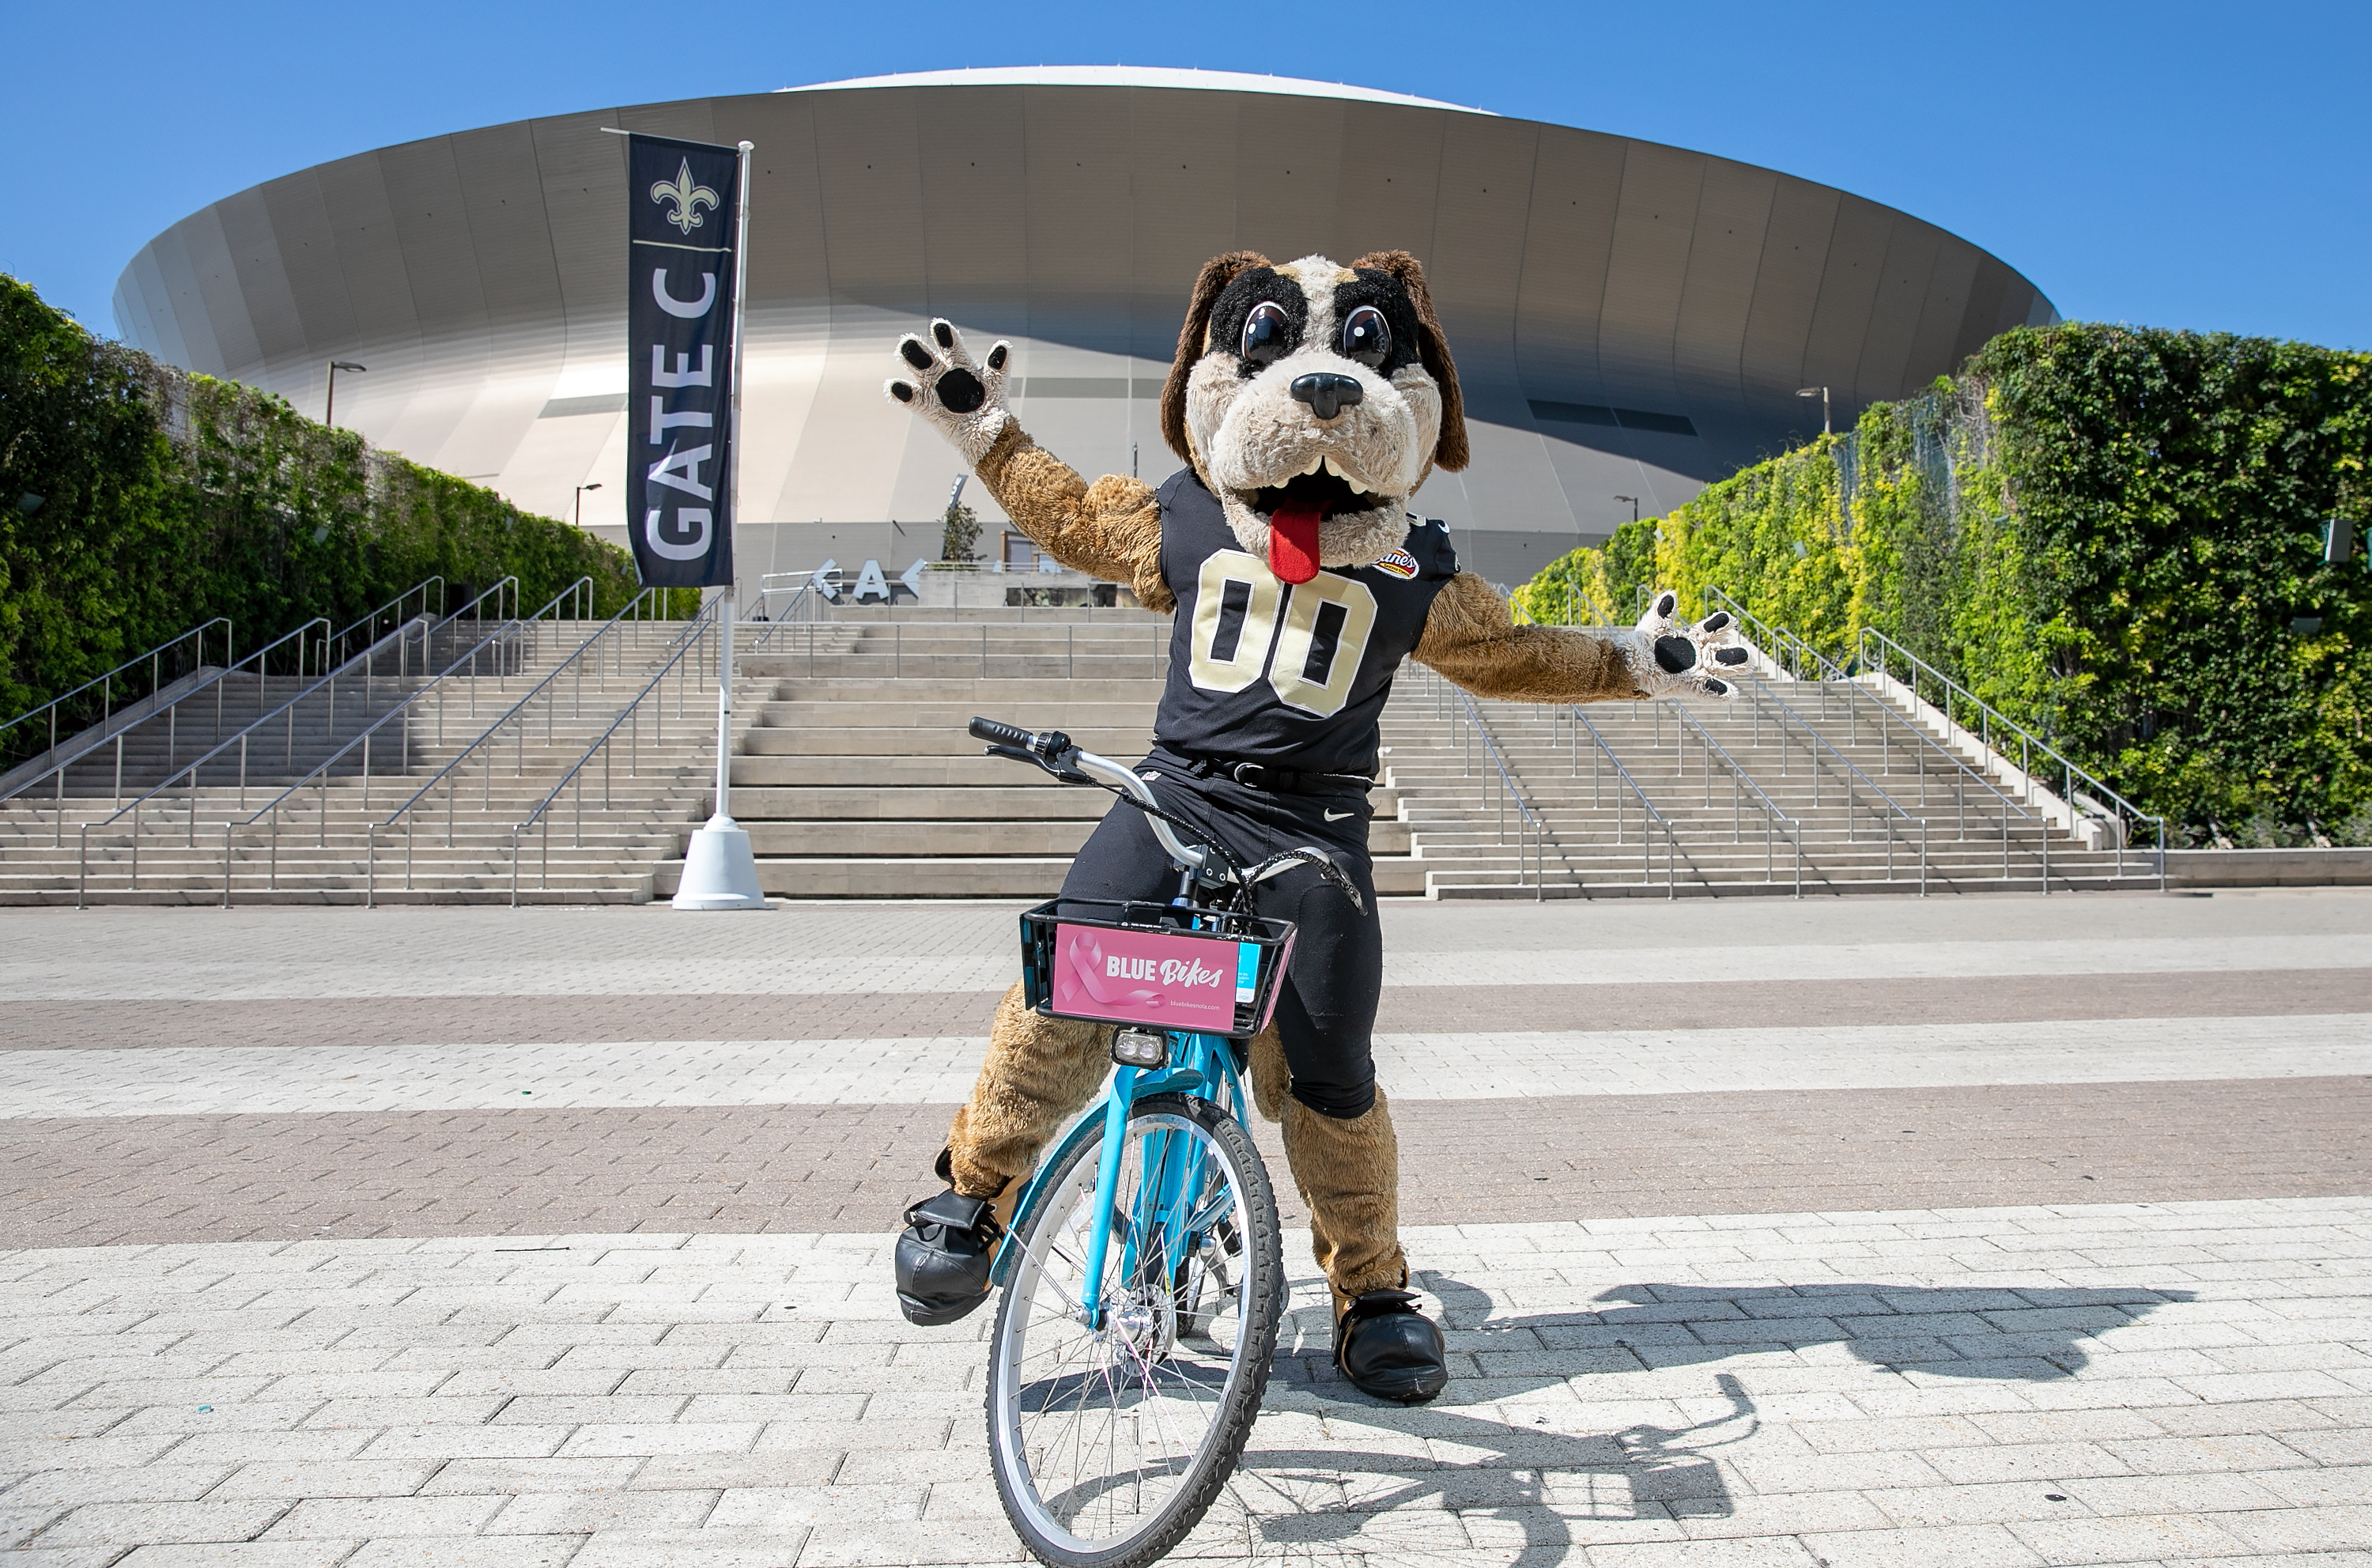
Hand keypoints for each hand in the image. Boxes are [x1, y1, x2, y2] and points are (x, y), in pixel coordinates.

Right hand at [884, 319, 1012, 463]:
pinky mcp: (927, 408)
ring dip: (909, 362)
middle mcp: (943, 373)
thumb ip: (998, 366)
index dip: (944, 335)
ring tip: (902, 354)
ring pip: (916, 371)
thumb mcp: (996, 383)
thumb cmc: (991, 405)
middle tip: (910, 341)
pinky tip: (895, 386)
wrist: (988, 435)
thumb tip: (1003, 347)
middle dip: (918, 347)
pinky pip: (911, 399)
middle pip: (926, 355)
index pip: (951, 344)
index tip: (938, 325)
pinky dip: (901, 393)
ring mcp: (933, 390)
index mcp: (960, 362)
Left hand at [1627, 591, 1748, 697]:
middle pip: (1722, 653)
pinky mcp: (1686, 686)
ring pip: (1719, 670)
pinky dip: (1717, 692)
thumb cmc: (1640, 647)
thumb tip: (1671, 595)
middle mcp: (1698, 656)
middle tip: (1745, 652)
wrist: (1625, 667)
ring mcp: (1694, 671)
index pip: (1712, 629)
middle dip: (1734, 652)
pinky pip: (1704, 690)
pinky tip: (1731, 693)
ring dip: (1732, 667)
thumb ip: (1663, 612)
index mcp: (1693, 639)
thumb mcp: (1653, 626)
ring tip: (1746, 665)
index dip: (1720, 625)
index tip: (1728, 620)